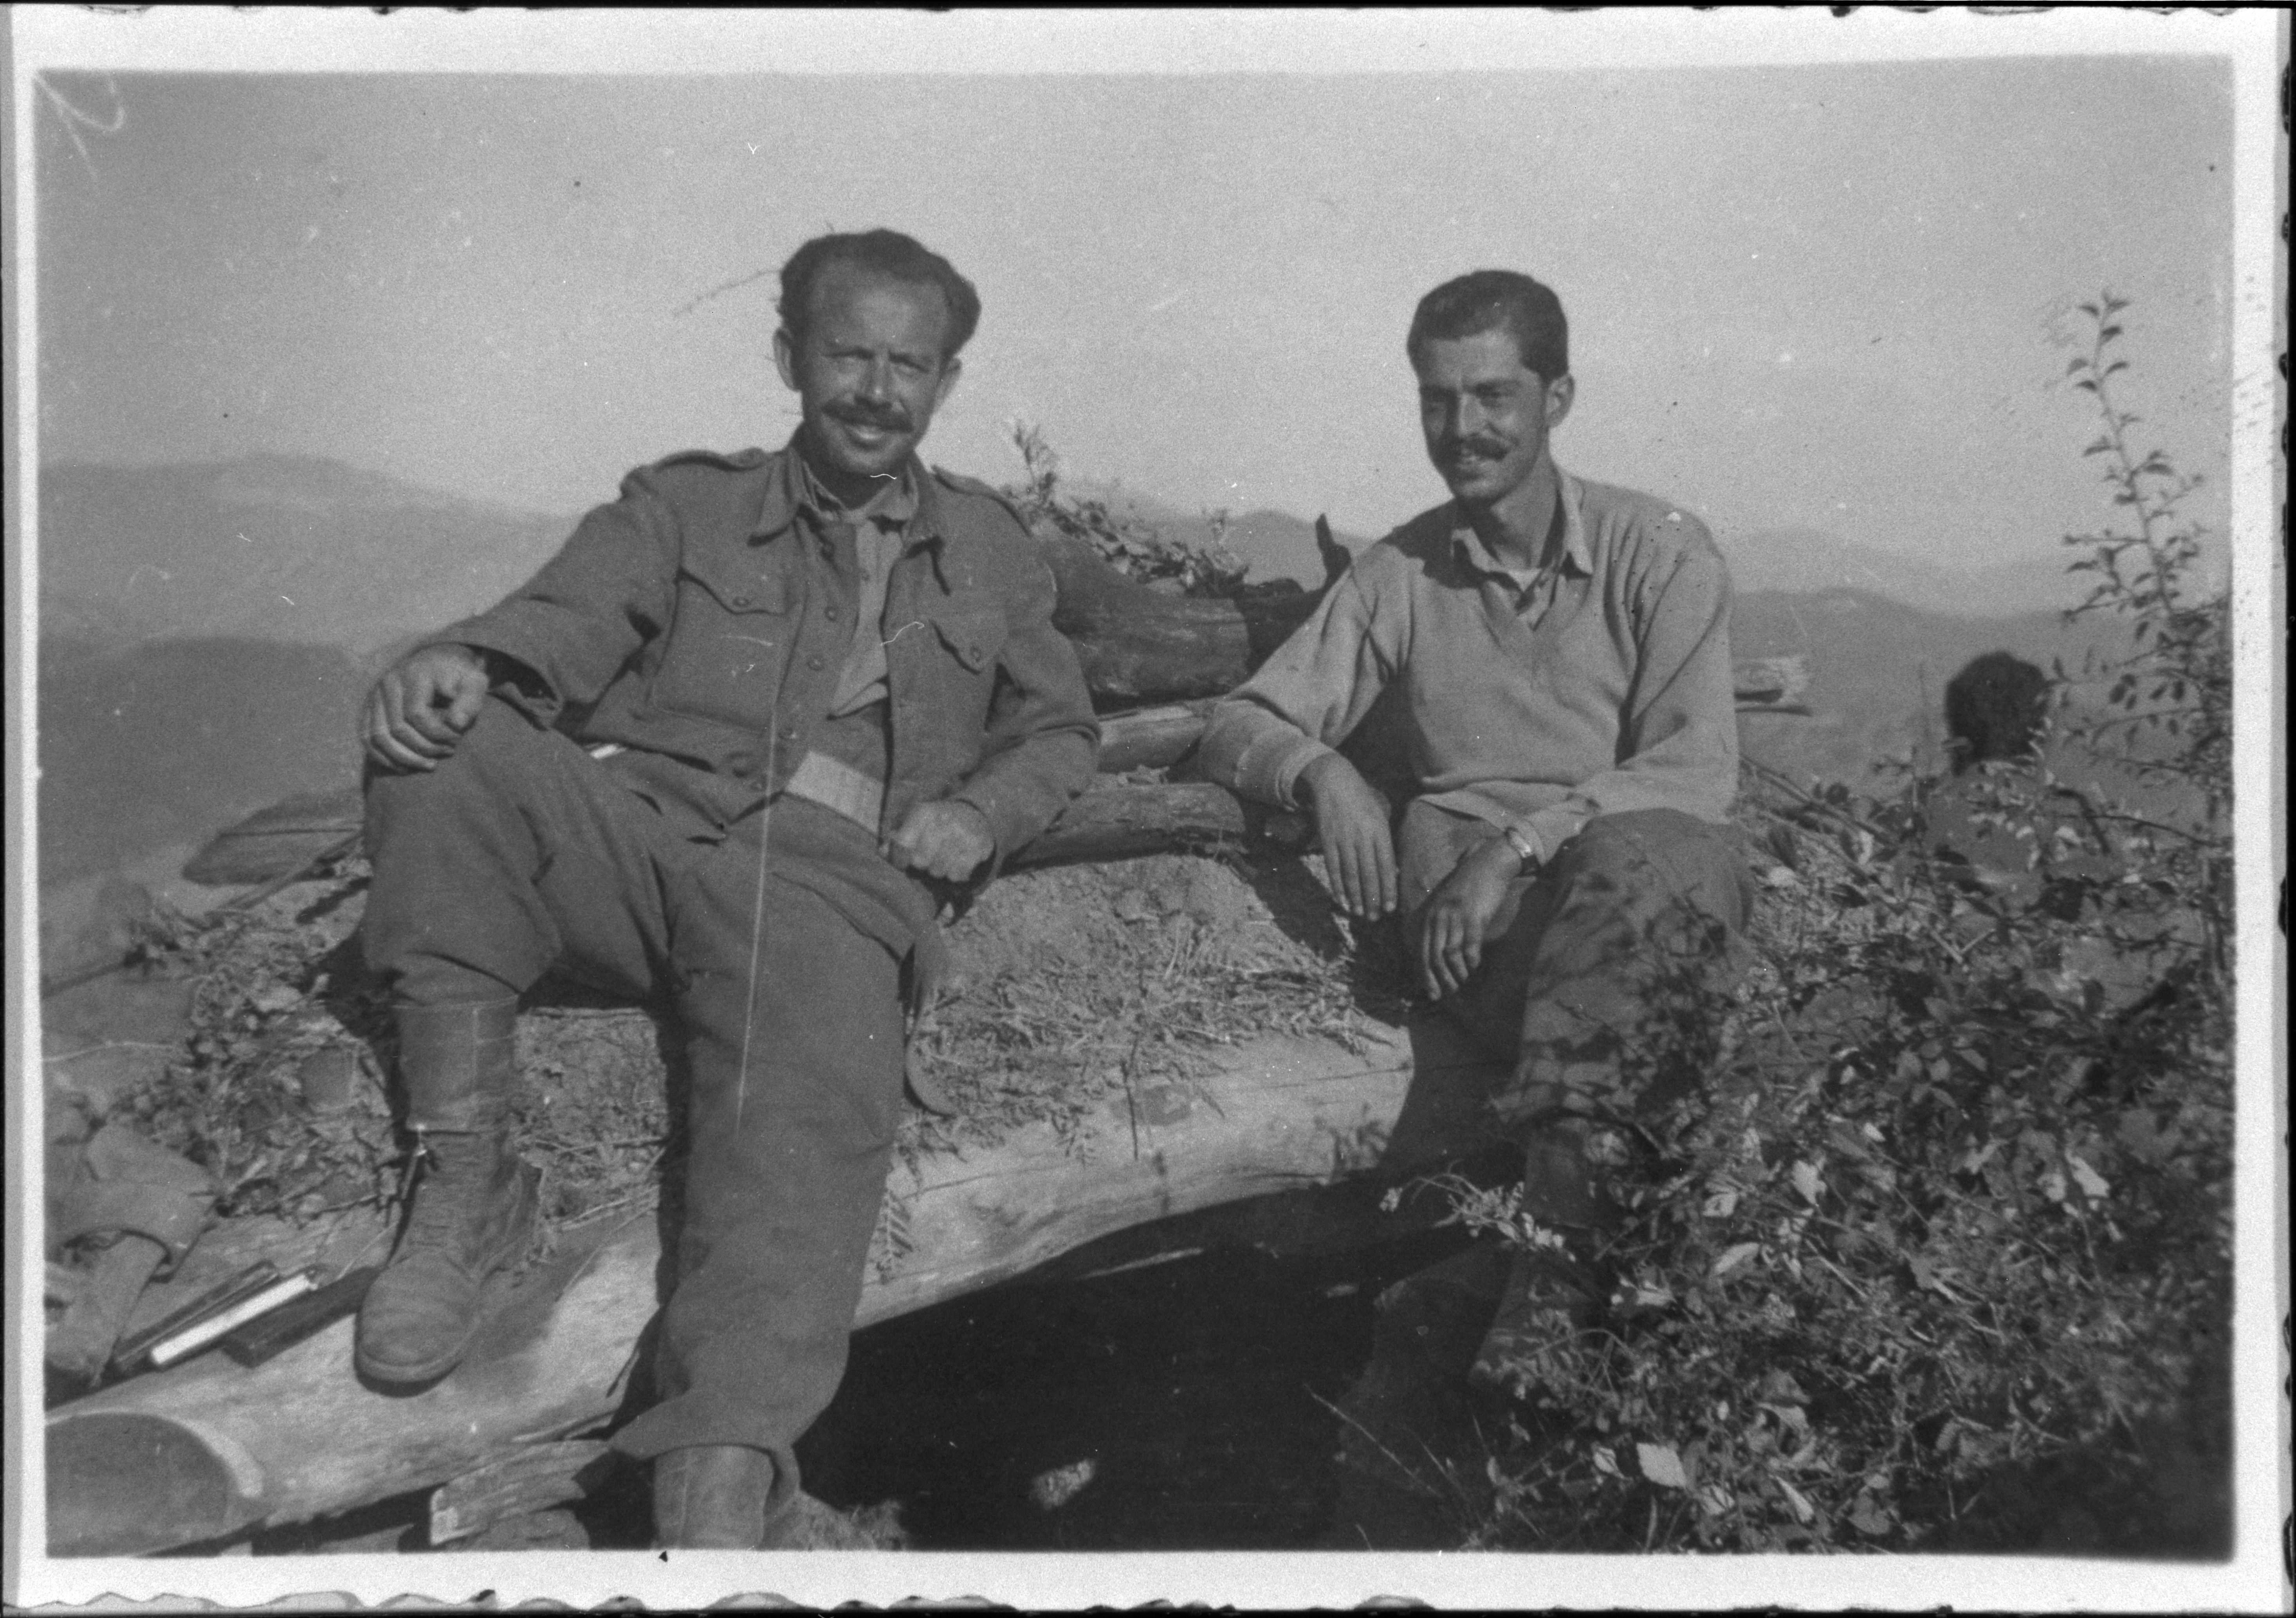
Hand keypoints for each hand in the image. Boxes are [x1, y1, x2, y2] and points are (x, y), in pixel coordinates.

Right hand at [362, 645, 490, 771]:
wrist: (439, 662)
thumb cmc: (459, 677)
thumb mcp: (474, 682)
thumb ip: (470, 701)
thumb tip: (457, 724)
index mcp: (413, 674)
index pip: (417, 714)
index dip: (438, 734)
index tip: (458, 739)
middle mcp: (388, 683)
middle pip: (397, 728)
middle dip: (425, 748)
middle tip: (448, 752)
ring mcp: (374, 696)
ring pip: (378, 737)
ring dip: (404, 758)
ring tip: (430, 765)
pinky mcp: (369, 708)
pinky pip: (367, 739)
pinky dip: (385, 758)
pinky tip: (407, 767)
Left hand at [885, 800, 994, 882]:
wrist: (975, 814)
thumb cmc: (937, 823)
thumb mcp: (915, 822)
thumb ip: (896, 838)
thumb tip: (882, 852)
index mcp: (923, 812)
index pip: (902, 845)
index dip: (900, 859)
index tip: (903, 861)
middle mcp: (943, 821)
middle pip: (920, 861)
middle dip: (922, 865)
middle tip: (929, 858)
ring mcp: (963, 834)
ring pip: (939, 871)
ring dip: (939, 871)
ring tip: (944, 859)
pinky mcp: (978, 846)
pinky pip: (957, 875)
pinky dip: (956, 875)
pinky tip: (958, 862)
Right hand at [1298, 753, 1394, 918]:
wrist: (1334, 781)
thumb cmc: (1361, 800)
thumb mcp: (1379, 815)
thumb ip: (1383, 841)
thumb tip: (1390, 871)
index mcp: (1380, 831)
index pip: (1386, 866)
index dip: (1388, 888)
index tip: (1391, 907)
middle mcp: (1363, 836)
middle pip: (1369, 874)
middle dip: (1373, 898)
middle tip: (1375, 917)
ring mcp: (1343, 839)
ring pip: (1351, 874)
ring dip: (1355, 897)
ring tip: (1360, 914)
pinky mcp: (1327, 840)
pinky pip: (1334, 868)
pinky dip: (1337, 885)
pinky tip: (1342, 899)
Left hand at [1415, 833, 1523, 999]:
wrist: (1488, 862)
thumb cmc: (1470, 883)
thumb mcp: (1447, 901)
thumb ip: (1441, 922)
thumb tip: (1441, 952)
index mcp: (1430, 914)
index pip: (1422, 951)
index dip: (1425, 975)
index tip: (1431, 992)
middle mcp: (1439, 916)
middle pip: (1433, 956)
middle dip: (1438, 979)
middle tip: (1447, 994)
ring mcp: (1455, 916)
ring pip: (1449, 954)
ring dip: (1456, 973)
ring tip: (1462, 983)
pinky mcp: (1474, 915)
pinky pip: (1469, 945)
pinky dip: (1471, 960)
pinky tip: (1474, 967)